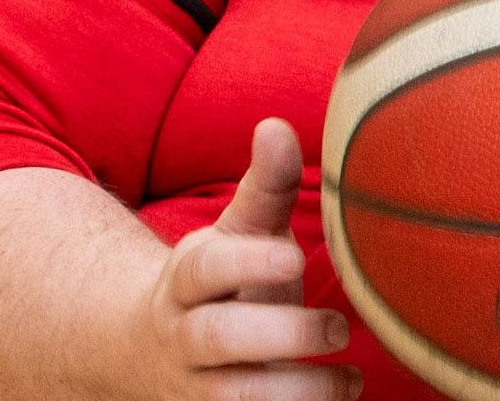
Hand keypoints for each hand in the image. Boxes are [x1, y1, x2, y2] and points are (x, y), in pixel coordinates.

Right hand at [137, 118, 358, 399]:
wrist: (150, 353)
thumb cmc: (225, 282)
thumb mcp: (239, 233)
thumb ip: (265, 186)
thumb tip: (276, 125)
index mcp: (189, 278)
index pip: (206, 267)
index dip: (246, 262)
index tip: (293, 255)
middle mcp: (183, 334)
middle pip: (218, 337)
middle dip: (281, 334)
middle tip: (337, 328)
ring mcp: (193, 387)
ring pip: (232, 398)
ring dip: (296, 392)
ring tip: (349, 380)